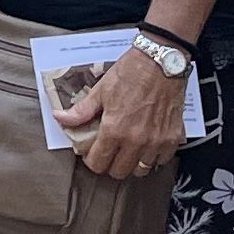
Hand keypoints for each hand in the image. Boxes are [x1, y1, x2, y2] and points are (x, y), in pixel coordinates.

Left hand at [62, 46, 188, 178]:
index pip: (98, 163)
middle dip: (110, 164)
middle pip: (118, 172)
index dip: (91, 160)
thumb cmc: (131, 73)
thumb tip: (60, 118)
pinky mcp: (173, 138)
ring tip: (128, 150)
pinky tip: (147, 145)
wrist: (160, 62)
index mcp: (114, 130)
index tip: (92, 153)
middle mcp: (135, 141)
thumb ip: (81, 111)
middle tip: (109, 151)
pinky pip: (161, 160)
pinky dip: (153, 157)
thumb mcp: (101, 90)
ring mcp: (156, 142)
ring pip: (140, 170)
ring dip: (132, 163)